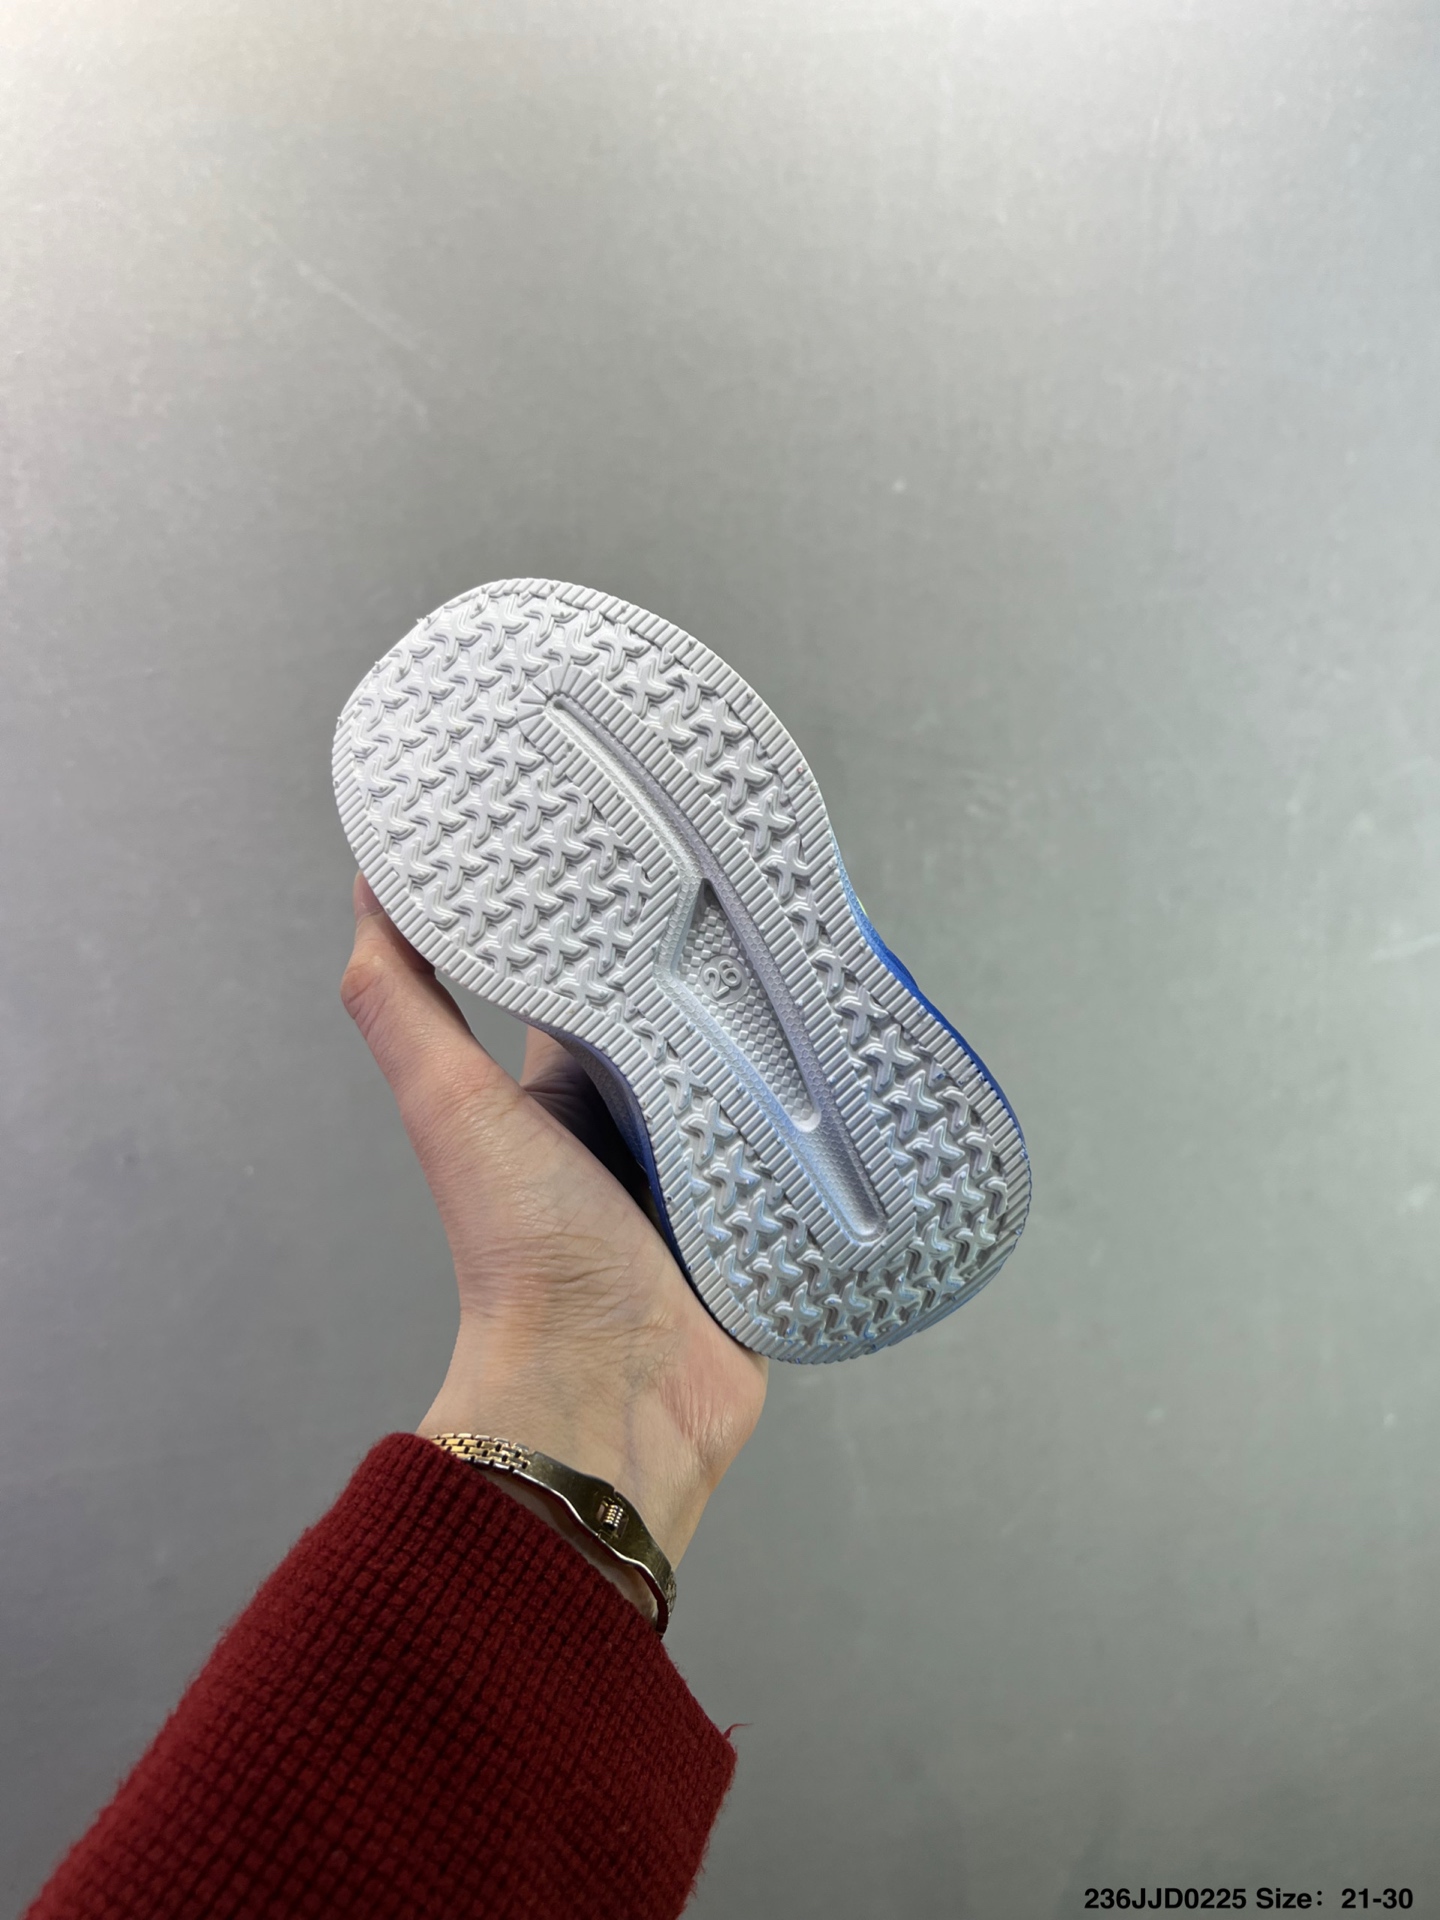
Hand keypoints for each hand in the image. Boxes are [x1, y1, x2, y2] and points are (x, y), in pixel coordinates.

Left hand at [340, 874, 766, 1594]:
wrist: (609, 1398)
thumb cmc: (521, 1259)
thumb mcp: (453, 1107)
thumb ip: (401, 1002)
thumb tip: (370, 888)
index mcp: (565, 1088)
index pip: (600, 974)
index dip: (620, 910)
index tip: (654, 828)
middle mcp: (639, 1120)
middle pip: (696, 1017)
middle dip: (729, 964)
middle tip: (772, 881)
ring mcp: (711, 1166)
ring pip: (762, 1072)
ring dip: (791, 1031)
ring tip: (834, 954)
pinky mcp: (768, 1211)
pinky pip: (812, 1144)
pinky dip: (834, 1110)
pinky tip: (867, 1055)